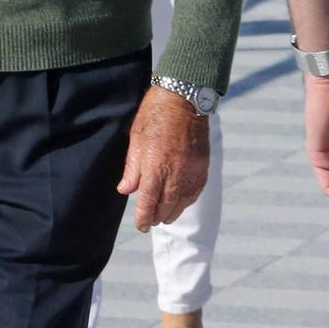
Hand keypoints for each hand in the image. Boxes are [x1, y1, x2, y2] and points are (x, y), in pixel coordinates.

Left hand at [117, 86, 210, 230]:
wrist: (184, 102)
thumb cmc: (154, 117)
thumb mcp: (136, 140)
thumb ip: (132, 169)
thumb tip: (125, 190)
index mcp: (155, 167)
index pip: (148, 202)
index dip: (143, 217)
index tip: (140, 226)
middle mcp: (175, 174)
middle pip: (166, 207)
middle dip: (157, 217)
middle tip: (149, 222)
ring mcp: (192, 172)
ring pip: (182, 203)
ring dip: (172, 212)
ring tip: (163, 216)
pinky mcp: (203, 169)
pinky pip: (195, 193)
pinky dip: (186, 201)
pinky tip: (180, 202)